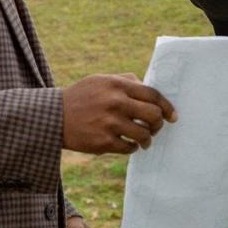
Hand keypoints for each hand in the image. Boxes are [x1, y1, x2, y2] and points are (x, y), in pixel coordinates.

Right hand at [62, 73, 176, 153]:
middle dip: (158, 124)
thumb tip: (149, 88)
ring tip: (144, 140)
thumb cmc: (82, 96)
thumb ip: (126, 81)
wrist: (54, 116)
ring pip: (144, 134)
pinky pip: (129, 147)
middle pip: (153, 115)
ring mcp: (110, 123)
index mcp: (117, 85)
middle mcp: (116, 103)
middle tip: (155, 128)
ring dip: (147, 139)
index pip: (153, 95)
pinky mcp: (104, 142)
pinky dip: (133, 147)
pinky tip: (130, 144)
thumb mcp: (101, 80)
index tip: (173, 116)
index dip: (167, 107)